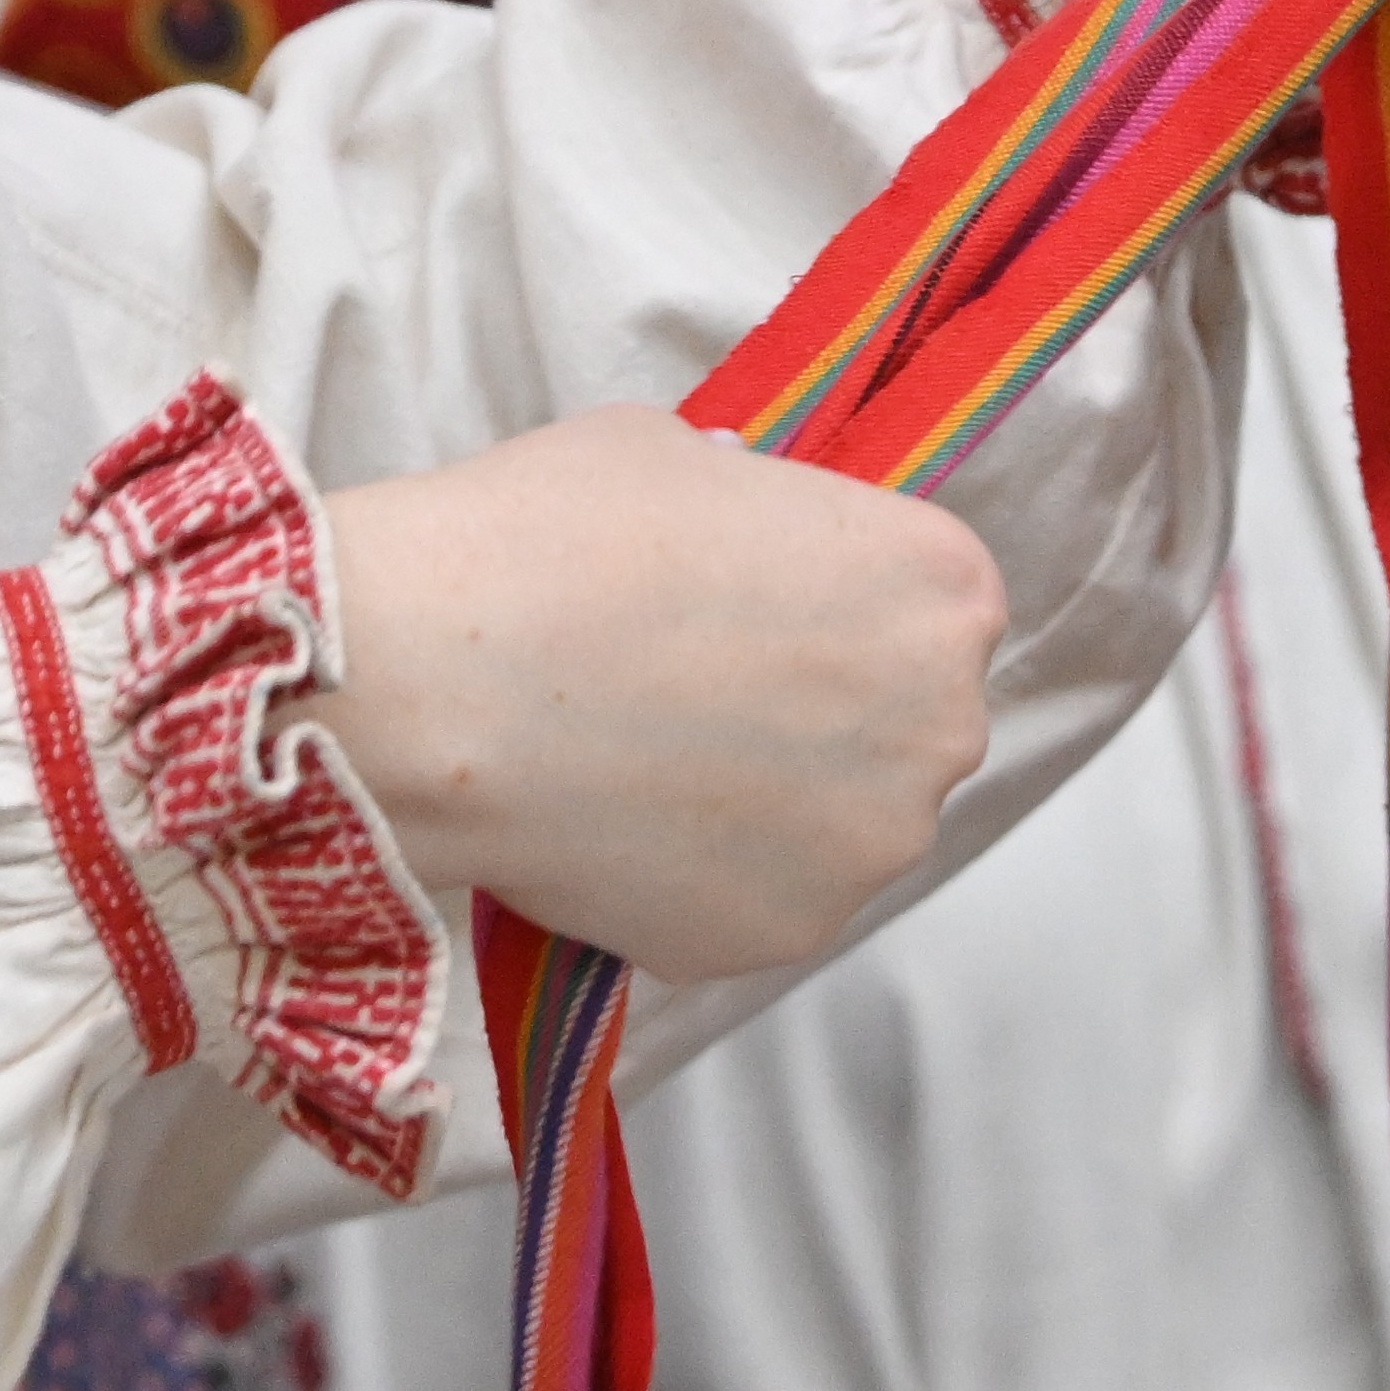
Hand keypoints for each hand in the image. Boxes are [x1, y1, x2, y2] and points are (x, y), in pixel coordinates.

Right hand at [303, 411, 1004, 978]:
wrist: (446, 685)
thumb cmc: (559, 541)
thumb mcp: (682, 455)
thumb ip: (755, 503)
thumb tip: (745, 538)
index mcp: (943, 589)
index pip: (925, 602)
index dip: (838, 604)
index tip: (763, 611)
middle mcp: (943, 725)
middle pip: (902, 722)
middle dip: (822, 711)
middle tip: (700, 694)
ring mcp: (873, 845)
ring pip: (838, 822)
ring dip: (771, 803)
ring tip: (648, 764)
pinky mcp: (790, 935)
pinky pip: (763, 898)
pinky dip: (707, 877)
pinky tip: (623, 827)